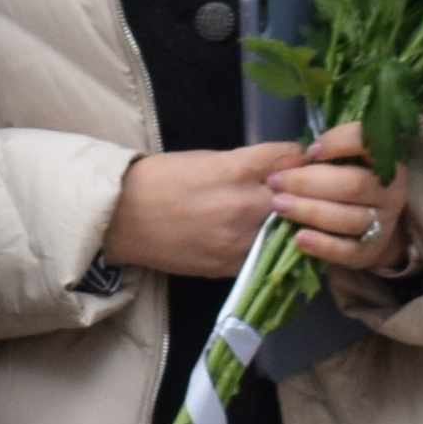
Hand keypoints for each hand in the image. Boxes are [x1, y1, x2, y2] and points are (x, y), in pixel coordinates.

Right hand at [97, 140, 304, 281]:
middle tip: (300, 190)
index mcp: (236, 170)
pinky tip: (263, 239)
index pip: (293, 158)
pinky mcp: (231, 265)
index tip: (297, 162)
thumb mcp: (206, 158)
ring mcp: (240, 240)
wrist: (120, 219)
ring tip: (284, 217)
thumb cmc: (160, 180)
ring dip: (290, 222)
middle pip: (301, 196)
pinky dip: (270, 245)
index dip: (298, 158)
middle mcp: (244, 206)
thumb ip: (248, 163)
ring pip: (289, 230)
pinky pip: (267, 254)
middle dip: (302, 191)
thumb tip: (284, 165)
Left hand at [260, 121, 412, 278]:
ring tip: (279, 205)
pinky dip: (324, 245)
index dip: (340, 143)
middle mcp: (390, 191)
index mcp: (383, 160)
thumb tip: (289, 160)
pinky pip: (348, 251)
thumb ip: (312, 156)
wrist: (358, 227)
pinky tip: (300, 238)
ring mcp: (382, 223)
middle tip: (275, 182)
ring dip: (310, 210)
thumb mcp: (330, 162)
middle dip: (308, 182)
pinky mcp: (368, 252)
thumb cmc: (337, 183)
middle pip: (353, 185)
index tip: (310, 151)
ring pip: (349, 218)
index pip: (369, 144)